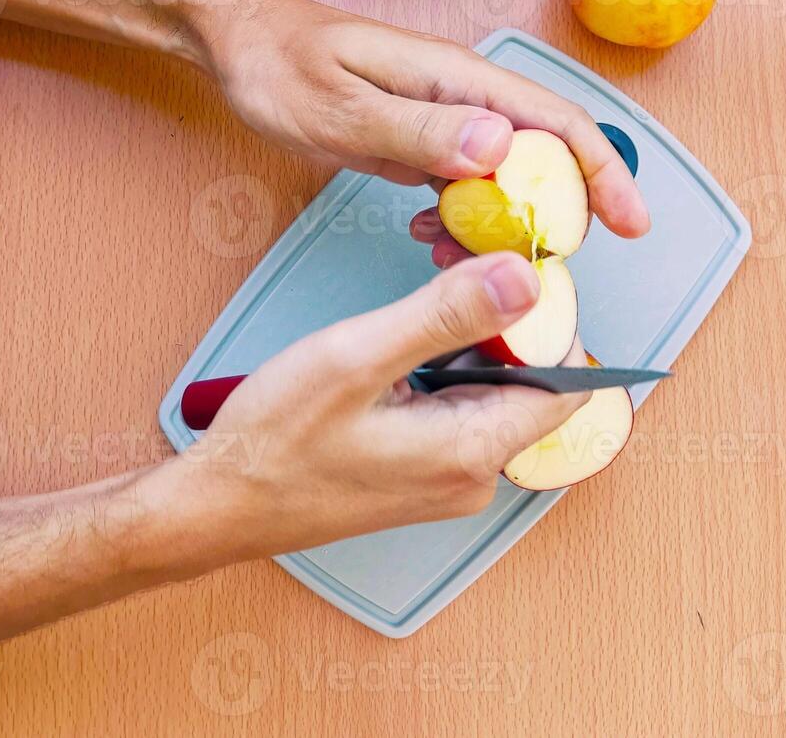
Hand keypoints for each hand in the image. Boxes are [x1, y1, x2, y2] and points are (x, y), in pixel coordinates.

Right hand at [140, 252, 588, 571]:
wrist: (220, 505)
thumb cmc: (275, 443)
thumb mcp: (357, 358)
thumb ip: (445, 315)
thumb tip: (524, 279)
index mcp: (472, 451)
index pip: (565, 384)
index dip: (549, 324)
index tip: (506, 279)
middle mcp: (473, 475)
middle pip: (530, 385)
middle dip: (503, 327)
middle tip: (451, 280)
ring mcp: (447, 478)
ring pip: (491, 393)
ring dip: (468, 345)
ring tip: (413, 317)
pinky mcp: (422, 473)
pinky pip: (459, 411)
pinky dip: (443, 370)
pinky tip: (398, 351)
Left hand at [206, 0, 649, 238]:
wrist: (242, 45)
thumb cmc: (282, 67)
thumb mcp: (343, 108)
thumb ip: (418, 130)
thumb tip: (502, 146)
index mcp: (457, 78)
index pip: (556, 122)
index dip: (604, 172)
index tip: (634, 224)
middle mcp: (463, 96)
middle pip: (542, 155)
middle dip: (553, 214)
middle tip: (531, 268)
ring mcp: (444, 119)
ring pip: (504, 178)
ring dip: (498, 227)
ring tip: (461, 264)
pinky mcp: (422, 140)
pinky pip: (464, 185)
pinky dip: (461, 221)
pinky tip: (430, 241)